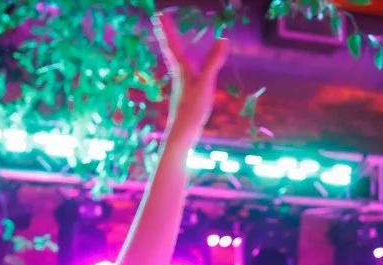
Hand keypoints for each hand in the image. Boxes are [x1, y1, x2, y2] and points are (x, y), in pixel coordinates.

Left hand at [152, 9, 229, 128]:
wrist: (182, 132)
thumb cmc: (192, 109)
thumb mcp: (205, 83)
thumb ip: (213, 61)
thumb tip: (223, 39)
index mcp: (181, 68)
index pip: (173, 43)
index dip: (167, 28)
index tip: (159, 14)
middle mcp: (178, 71)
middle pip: (170, 46)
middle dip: (166, 31)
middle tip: (158, 17)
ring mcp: (181, 80)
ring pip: (174, 56)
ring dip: (171, 41)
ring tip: (167, 32)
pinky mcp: (185, 88)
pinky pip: (181, 65)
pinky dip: (181, 55)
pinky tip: (184, 60)